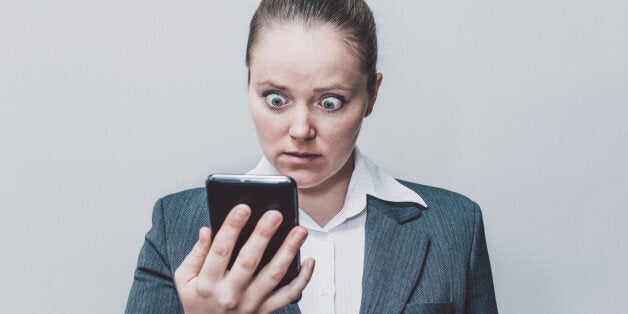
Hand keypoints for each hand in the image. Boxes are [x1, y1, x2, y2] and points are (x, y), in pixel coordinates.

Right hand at [174, 204, 314, 313]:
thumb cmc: (198, 303)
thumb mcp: (185, 281)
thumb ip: (195, 254)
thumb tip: (207, 230)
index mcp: (207, 284)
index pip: (220, 250)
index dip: (232, 226)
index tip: (243, 208)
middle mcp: (230, 295)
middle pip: (249, 261)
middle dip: (263, 235)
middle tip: (275, 214)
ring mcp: (250, 304)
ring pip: (273, 275)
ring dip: (288, 251)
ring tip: (299, 231)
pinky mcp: (265, 311)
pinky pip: (288, 295)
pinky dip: (302, 279)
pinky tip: (309, 260)